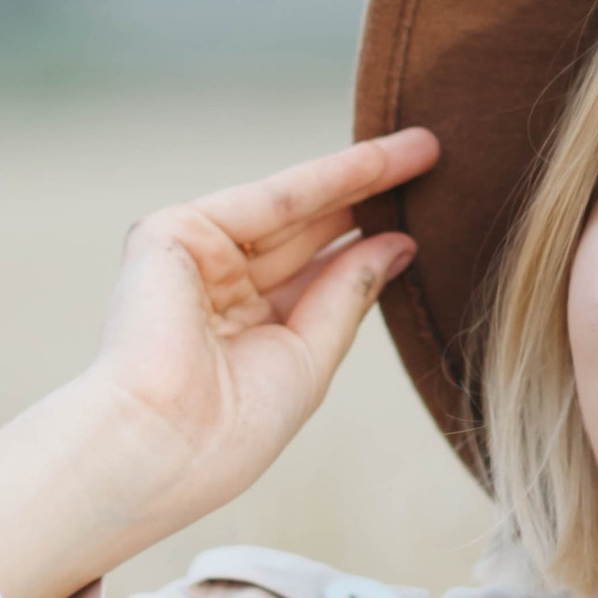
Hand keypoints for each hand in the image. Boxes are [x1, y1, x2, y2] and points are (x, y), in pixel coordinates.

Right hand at [0, 128, 437, 597]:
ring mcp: (193, 256)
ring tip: (427, 148)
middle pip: (307, 233)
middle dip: (367, 201)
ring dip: (359, 175)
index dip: (364, 250)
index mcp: (237, 331)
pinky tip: (383, 161)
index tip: (419, 230)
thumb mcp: (308, 358)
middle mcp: (214, 287)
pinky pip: (270, 199)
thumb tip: (399, 243)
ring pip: (293, 207)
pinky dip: (328, 179)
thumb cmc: (230, 432)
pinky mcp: (175, 231)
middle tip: (434, 164)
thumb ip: (346, 295)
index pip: (312, 277)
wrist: (163, 448)